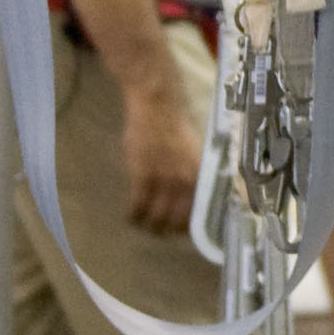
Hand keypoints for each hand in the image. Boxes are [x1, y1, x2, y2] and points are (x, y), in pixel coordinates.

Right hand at [118, 68, 203, 230]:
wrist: (158, 104)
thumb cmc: (177, 123)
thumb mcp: (195, 150)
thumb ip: (194, 172)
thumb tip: (195, 193)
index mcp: (202, 173)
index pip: (199, 212)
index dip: (190, 226)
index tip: (183, 231)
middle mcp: (186, 180)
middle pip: (177, 219)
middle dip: (169, 230)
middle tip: (161, 231)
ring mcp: (164, 179)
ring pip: (156, 216)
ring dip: (150, 227)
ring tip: (146, 227)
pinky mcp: (142, 174)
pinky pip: (137, 205)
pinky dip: (133, 216)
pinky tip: (131, 218)